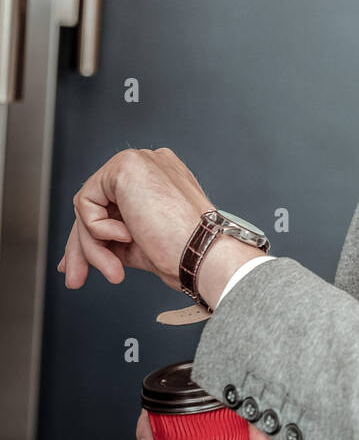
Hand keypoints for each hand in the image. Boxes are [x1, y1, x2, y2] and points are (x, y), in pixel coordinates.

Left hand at [57, 147, 212, 292]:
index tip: (86, 266)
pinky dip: (98, 228)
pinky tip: (126, 235)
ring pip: (89, 206)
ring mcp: (139, 162)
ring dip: (94, 245)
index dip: (94, 236)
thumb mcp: (137, 243)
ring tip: (113, 268)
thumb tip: (80, 251)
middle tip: (76, 278)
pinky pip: (87, 202)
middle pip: (97, 204)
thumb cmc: (183, 252)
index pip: (113, 204)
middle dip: (84, 245)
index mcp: (158, 180)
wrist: (201, 253)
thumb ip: (110, 236)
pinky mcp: (126, 165)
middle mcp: (149, 166)